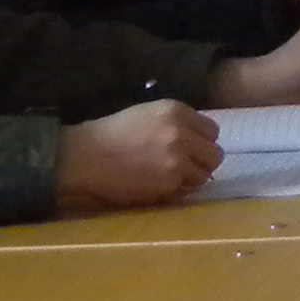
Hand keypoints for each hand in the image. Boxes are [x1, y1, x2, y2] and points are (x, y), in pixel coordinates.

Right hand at [57, 100, 219, 211]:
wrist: (84, 158)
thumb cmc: (110, 135)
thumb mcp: (146, 115)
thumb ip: (176, 124)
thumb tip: (198, 140)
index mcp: (175, 110)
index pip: (212, 130)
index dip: (202, 142)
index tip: (191, 149)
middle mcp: (181, 132)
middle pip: (215, 153)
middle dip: (201, 161)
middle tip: (184, 166)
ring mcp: (178, 157)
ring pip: (205, 174)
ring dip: (190, 178)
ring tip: (168, 177)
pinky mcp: (170, 180)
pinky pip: (186, 189)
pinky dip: (175, 190)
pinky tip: (157, 185)